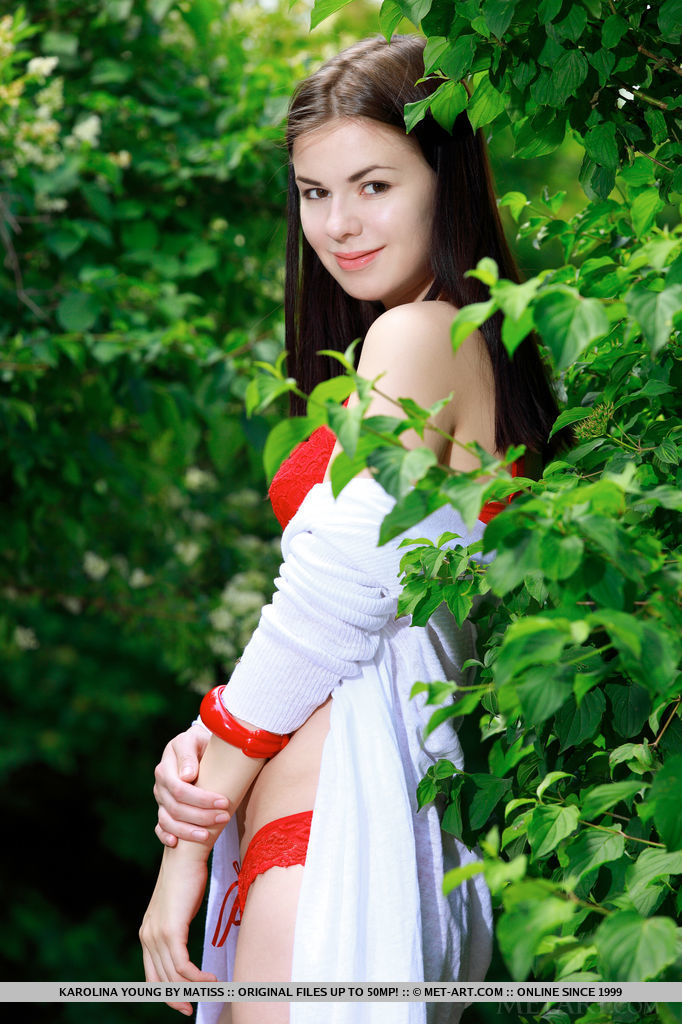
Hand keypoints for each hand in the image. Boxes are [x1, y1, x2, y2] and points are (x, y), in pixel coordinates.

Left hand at [140, 845, 216, 1014]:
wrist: (186, 853)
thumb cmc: (187, 877)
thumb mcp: (178, 907)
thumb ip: (176, 928)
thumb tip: (183, 946)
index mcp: (147, 932)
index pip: (152, 974)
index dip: (167, 992)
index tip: (184, 1003)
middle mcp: (148, 935)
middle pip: (162, 979)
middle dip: (179, 997)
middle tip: (197, 1007)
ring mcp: (157, 934)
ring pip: (174, 975)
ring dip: (194, 988)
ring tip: (213, 991)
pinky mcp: (171, 930)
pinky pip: (183, 966)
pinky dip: (198, 977)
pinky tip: (213, 979)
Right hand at [154, 723, 230, 846]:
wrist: (197, 746)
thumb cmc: (200, 742)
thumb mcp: (194, 739)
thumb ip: (189, 753)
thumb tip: (187, 776)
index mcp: (166, 766)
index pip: (180, 789)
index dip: (201, 799)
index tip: (223, 802)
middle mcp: (161, 784)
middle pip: (176, 808)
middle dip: (201, 816)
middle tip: (224, 818)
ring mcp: (161, 798)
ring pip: (167, 820)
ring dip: (187, 831)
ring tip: (207, 836)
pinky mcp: (163, 808)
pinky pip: (159, 826)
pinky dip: (165, 836)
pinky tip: (176, 843)